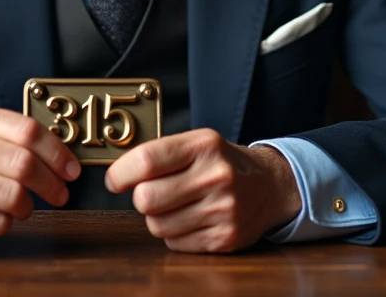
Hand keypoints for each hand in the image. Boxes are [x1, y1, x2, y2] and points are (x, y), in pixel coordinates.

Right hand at [0, 104, 81, 247]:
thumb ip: (10, 136)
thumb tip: (62, 153)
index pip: (26, 130)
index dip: (57, 152)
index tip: (71, 169)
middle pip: (23, 164)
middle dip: (51, 183)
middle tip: (60, 193)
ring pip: (12, 195)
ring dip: (27, 206)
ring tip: (23, 207)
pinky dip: (5, 223)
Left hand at [104, 128, 301, 252]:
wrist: (271, 185)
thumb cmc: (222, 163)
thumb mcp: (198, 143)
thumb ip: (160, 154)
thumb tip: (116, 175)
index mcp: (205, 145)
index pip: (147, 160)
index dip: (121, 173)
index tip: (114, 180)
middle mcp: (216, 176)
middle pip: (146, 198)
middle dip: (140, 198)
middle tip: (150, 192)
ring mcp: (223, 210)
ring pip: (157, 225)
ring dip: (157, 218)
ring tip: (176, 205)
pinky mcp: (226, 238)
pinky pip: (175, 243)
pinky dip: (175, 234)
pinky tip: (191, 219)